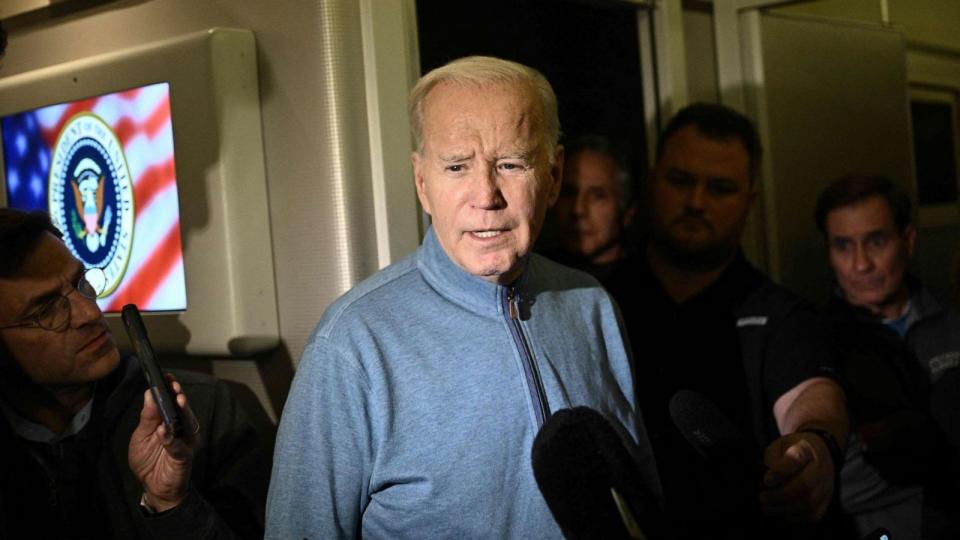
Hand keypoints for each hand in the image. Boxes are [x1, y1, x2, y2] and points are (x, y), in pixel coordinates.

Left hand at [128, 374, 198, 512]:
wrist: (154, 488)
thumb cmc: (148, 461)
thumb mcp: (140, 437)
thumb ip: (147, 417)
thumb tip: (150, 393)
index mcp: (170, 421)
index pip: (171, 401)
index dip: (169, 388)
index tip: (165, 375)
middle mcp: (182, 428)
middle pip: (182, 408)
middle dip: (178, 396)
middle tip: (174, 385)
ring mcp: (186, 441)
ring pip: (186, 423)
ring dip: (181, 411)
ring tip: (177, 400)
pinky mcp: (185, 456)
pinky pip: (179, 445)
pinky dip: (172, 439)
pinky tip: (165, 432)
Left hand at [758, 431, 833, 522]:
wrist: (818, 452)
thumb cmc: (792, 449)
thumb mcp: (778, 445)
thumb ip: (771, 458)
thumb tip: (765, 477)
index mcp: (806, 449)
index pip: (795, 459)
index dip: (780, 472)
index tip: (766, 481)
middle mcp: (819, 467)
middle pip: (804, 485)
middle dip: (780, 495)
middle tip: (762, 497)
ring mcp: (825, 485)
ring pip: (809, 502)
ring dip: (785, 508)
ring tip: (768, 508)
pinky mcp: (826, 500)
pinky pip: (814, 514)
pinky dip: (796, 517)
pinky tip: (782, 512)